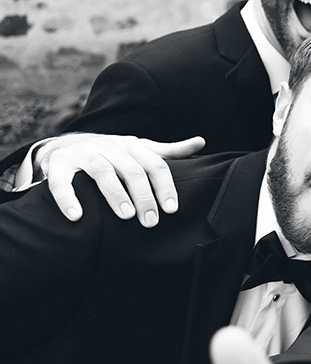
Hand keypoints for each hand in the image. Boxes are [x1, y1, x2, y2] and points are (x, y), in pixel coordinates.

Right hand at [35, 133, 203, 224]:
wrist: (63, 146)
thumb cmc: (110, 154)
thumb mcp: (139, 150)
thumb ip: (167, 151)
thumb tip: (201, 142)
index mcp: (131, 146)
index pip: (155, 164)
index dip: (165, 186)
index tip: (172, 209)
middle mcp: (108, 147)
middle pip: (131, 170)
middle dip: (144, 196)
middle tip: (151, 222)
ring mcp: (82, 153)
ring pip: (101, 171)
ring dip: (115, 194)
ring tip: (126, 216)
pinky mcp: (57, 164)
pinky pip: (61, 182)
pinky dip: (68, 198)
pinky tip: (77, 216)